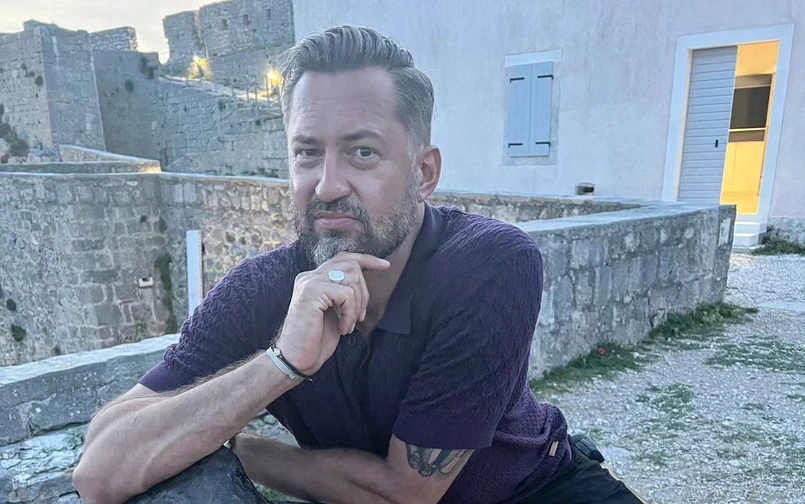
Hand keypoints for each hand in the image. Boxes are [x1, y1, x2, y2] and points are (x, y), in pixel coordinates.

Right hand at [275, 252, 389, 374]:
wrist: (296, 358)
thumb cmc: (316, 340)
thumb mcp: (336, 311)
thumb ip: (344, 293)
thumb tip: (364, 281)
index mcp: (314, 278)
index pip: (343, 258)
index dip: (367, 259)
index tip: (385, 266)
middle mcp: (309, 276)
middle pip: (352, 266)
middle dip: (364, 292)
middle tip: (359, 317)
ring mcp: (309, 282)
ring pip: (352, 279)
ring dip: (358, 306)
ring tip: (349, 325)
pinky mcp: (311, 291)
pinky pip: (346, 294)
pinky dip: (351, 313)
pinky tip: (343, 328)